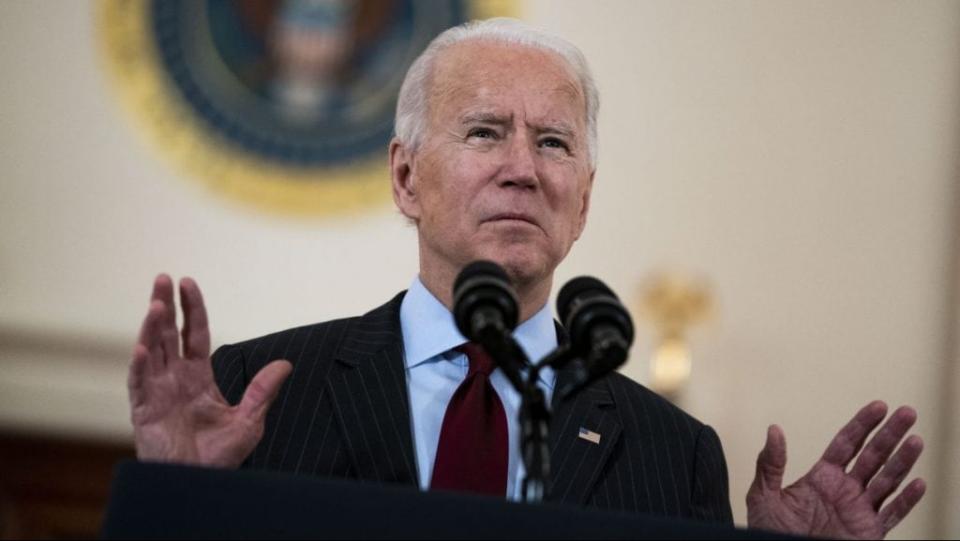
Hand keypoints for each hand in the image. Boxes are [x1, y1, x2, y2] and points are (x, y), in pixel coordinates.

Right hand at [128, 274, 291, 467]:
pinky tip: (141, 348)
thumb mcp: (249, 420)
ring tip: (156, 304)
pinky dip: (139, 366)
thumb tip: (286, 364)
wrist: (197, 485)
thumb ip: (263, 391)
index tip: (188, 282)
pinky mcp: (144, 411)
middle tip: (163, 277)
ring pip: (150, 351)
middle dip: (164, 305)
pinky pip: (139, 384)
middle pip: (167, 334)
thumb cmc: (218, 457)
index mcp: (198, 377)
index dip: (192, 309)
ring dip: (151, 328)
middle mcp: (174, 379)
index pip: (194, 334)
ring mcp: (157, 392)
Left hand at [747, 401, 924, 538]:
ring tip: (916, 440)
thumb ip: (770, 463)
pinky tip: (918, 483)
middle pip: (872, 456)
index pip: (847, 443)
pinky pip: (891, 515)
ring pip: (886, 481)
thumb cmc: (771, 531)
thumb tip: (773, 430)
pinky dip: (906, 501)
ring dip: (902, 461)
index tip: (879, 406)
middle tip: (906, 412)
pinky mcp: (868, 532)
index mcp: (822, 477)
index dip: (863, 424)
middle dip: (890, 434)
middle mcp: (845, 490)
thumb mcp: (763, 495)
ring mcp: (859, 510)